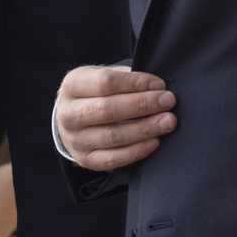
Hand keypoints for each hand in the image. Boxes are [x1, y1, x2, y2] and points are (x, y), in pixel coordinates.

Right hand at [55, 65, 174, 170]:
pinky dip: (137, 151)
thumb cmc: (96, 93)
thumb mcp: (102, 76)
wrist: (73, 119)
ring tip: (168, 122)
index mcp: (72, 85)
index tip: (160, 85)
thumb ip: (126, 78)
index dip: (136, 83)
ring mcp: (74, 139)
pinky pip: (113, 159)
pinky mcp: (85, 160)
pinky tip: (155, 141)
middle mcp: (67, 113)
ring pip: (112, 136)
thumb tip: (157, 87)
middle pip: (108, 110)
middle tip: (168, 102)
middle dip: (143, 105)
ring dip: (145, 129)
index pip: (105, 82)